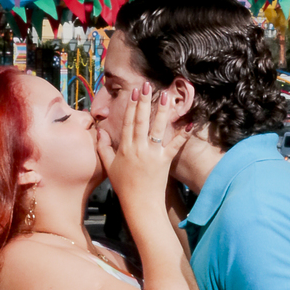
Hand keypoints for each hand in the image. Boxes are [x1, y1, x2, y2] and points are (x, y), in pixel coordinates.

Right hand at [95, 84, 182, 216]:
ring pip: (158, 129)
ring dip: (162, 111)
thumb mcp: (108, 166)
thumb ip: (103, 148)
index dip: (131, 105)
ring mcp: (152, 154)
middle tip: (147, 85)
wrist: (139, 204)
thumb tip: (99, 131)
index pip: (128, 122)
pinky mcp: (165, 161)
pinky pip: (175, 146)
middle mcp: (138, 148)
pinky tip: (190, 123)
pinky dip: (183, 135)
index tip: (134, 92)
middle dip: (144, 101)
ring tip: (166, 96)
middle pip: (141, 121)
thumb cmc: (123, 186)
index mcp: (125, 148)